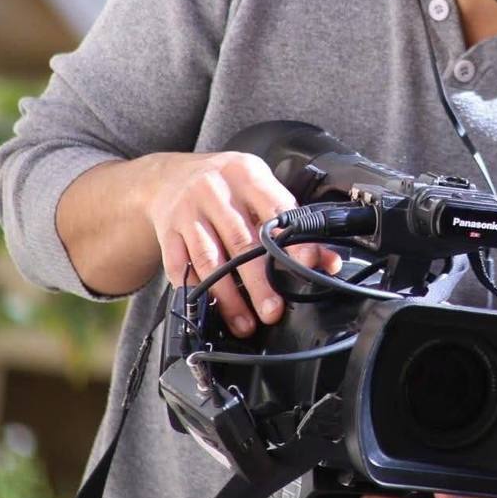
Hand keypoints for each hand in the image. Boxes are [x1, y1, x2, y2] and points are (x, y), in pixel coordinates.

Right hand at [142, 150, 341, 336]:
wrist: (168, 176)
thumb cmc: (228, 185)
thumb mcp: (260, 187)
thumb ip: (292, 221)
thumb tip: (328, 261)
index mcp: (247, 174)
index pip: (275, 210)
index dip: (292, 242)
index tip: (306, 268)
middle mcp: (215, 190)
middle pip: (241, 242)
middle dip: (259, 282)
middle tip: (273, 311)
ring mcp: (187, 212)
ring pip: (209, 260)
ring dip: (228, 297)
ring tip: (244, 323)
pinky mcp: (167, 232)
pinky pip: (180, 268)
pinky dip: (195, 291)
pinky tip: (208, 310)